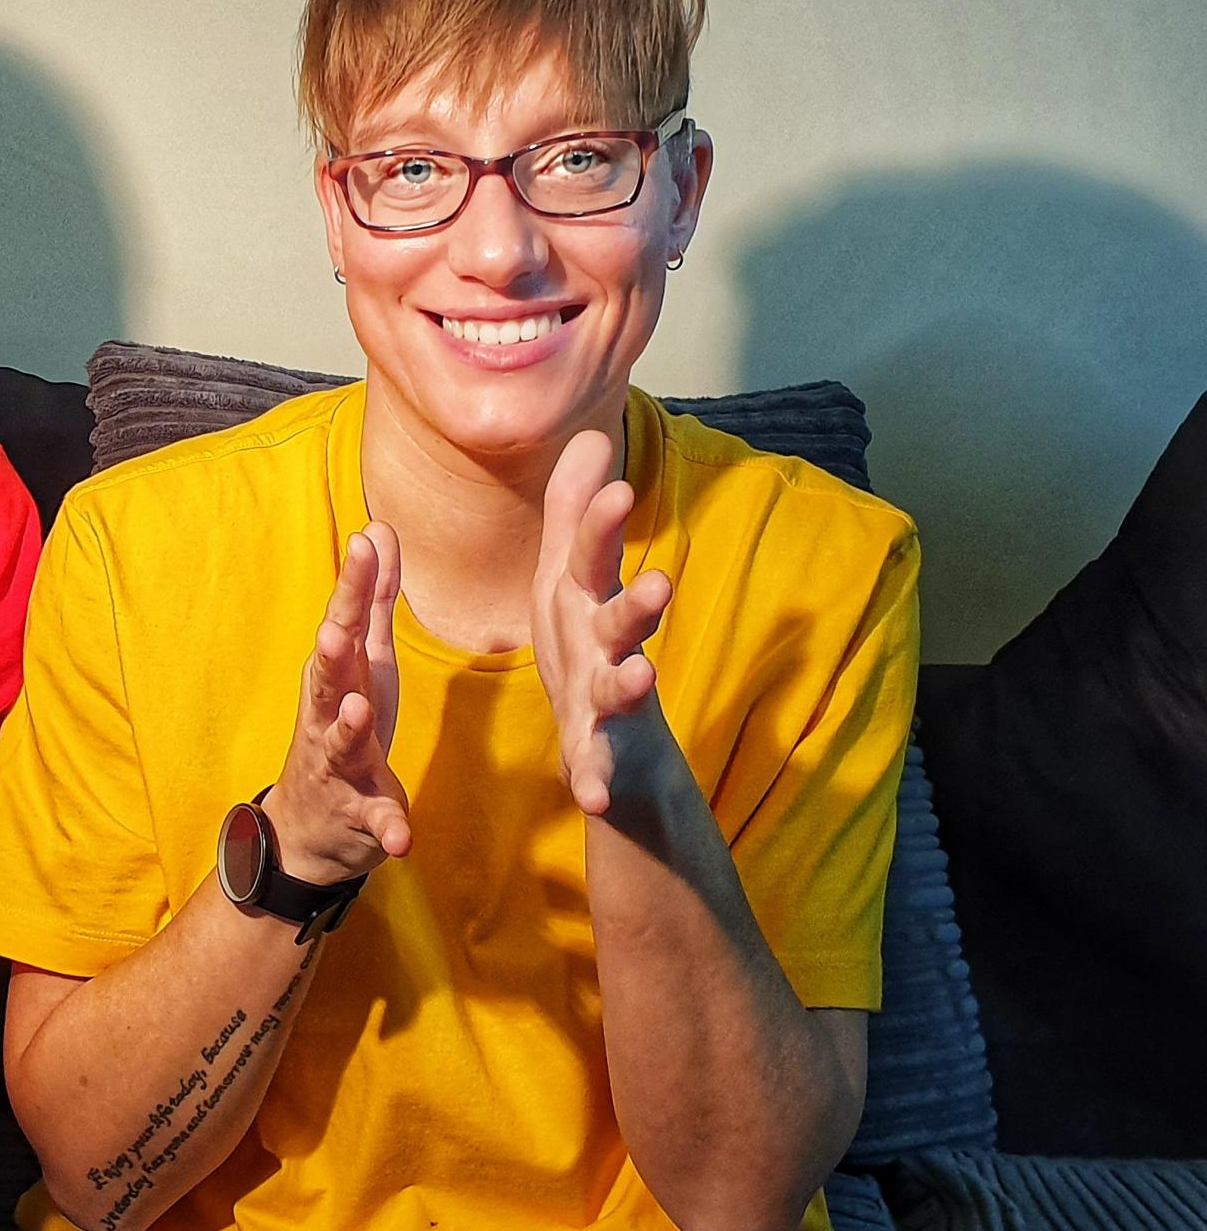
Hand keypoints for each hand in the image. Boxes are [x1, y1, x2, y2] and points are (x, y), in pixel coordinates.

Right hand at [260, 525, 413, 884]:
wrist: (309, 827)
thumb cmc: (341, 727)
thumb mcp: (365, 661)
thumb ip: (373, 599)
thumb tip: (377, 531)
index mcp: (336, 677)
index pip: (343, 623)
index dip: (353, 586)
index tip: (364, 542)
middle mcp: (328, 717)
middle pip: (329, 681)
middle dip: (331, 658)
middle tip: (334, 633)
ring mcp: (340, 766)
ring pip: (342, 745)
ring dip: (347, 729)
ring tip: (357, 711)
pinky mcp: (360, 814)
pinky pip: (374, 821)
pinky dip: (386, 828)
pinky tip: (402, 839)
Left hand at [532, 430, 675, 815]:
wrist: (613, 745)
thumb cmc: (585, 645)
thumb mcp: (569, 576)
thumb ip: (576, 511)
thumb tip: (590, 434)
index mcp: (587, 600)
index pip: (592, 554)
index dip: (601, 522)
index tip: (616, 485)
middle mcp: (606, 646)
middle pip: (623, 620)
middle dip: (639, 603)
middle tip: (661, 583)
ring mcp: (608, 701)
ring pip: (619, 689)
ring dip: (629, 683)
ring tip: (642, 677)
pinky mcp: (599, 752)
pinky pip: (595, 766)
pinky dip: (595, 779)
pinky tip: (590, 797)